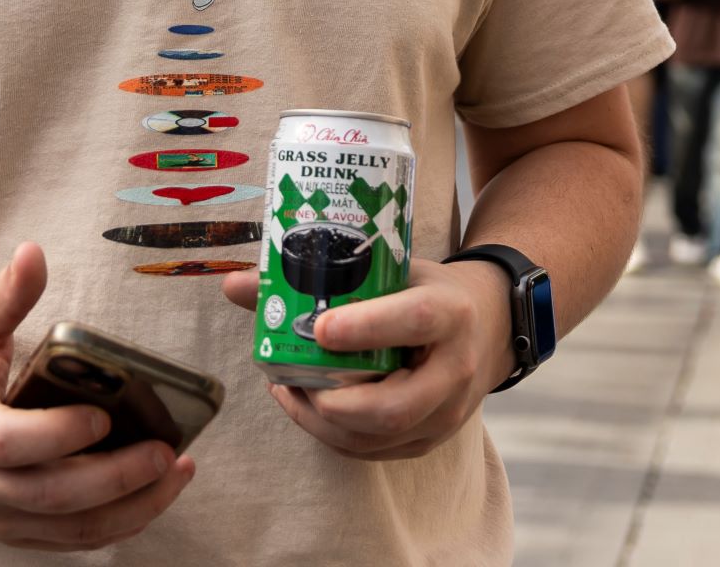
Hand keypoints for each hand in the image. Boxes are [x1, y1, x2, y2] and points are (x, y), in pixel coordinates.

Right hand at [0, 244, 193, 551]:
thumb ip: (5, 295)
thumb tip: (34, 253)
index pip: (9, 443)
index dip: (58, 435)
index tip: (104, 415)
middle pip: (50, 496)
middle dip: (116, 479)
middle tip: (165, 452)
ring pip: (67, 530)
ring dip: (130, 509)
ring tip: (176, 474)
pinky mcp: (9, 531)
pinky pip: (67, 542)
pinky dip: (115, 527)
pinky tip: (151, 498)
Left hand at [220, 256, 512, 461]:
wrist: (487, 326)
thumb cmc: (426, 290)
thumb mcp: (390, 269)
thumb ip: (318, 276)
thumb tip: (233, 285)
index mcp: (450, 312)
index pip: (413, 322)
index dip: (366, 328)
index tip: (319, 328)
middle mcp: (455, 370)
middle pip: (394, 406)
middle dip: (334, 402)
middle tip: (292, 380)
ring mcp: (446, 413)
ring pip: (380, 436)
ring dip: (322, 422)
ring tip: (286, 391)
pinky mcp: (429, 440)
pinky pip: (374, 450)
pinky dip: (332, 434)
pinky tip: (305, 405)